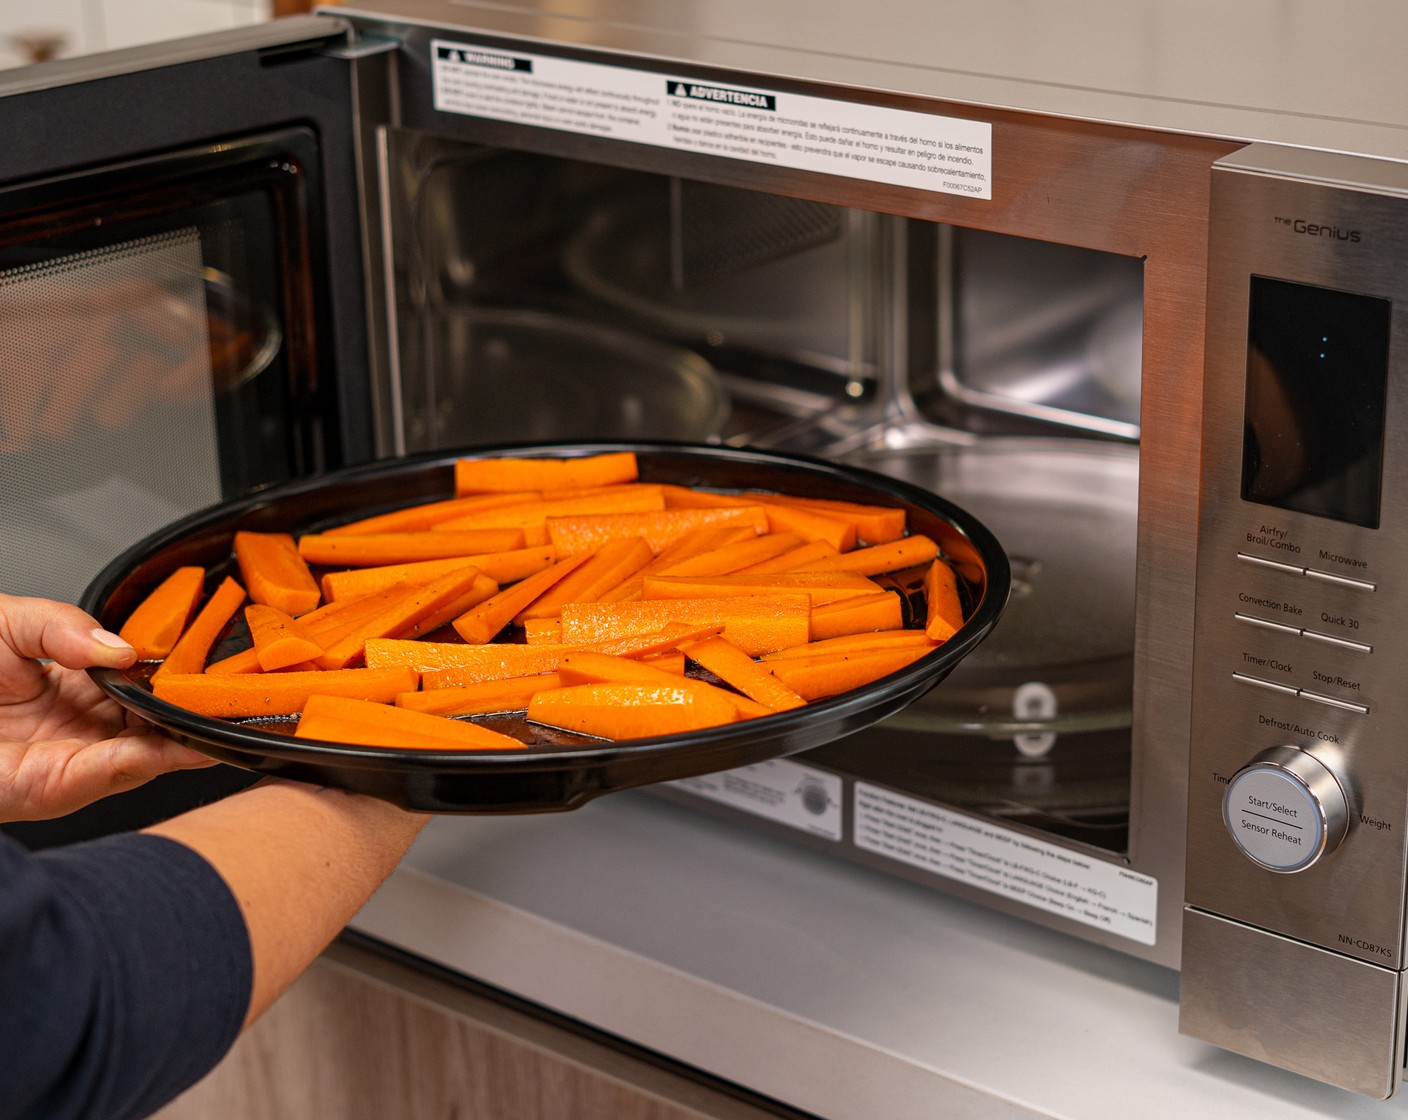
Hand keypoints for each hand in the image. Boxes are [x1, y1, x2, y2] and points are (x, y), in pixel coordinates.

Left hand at [0, 594, 215, 821]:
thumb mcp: (9, 623)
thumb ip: (67, 627)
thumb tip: (125, 650)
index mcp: (75, 685)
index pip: (143, 683)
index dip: (176, 674)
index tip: (208, 662)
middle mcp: (80, 727)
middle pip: (157, 720)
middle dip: (195, 709)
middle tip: (230, 691)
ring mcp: (71, 760)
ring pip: (149, 750)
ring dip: (187, 737)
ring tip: (220, 717)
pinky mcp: (54, 789)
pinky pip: (115, 774)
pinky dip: (154, 759)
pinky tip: (182, 742)